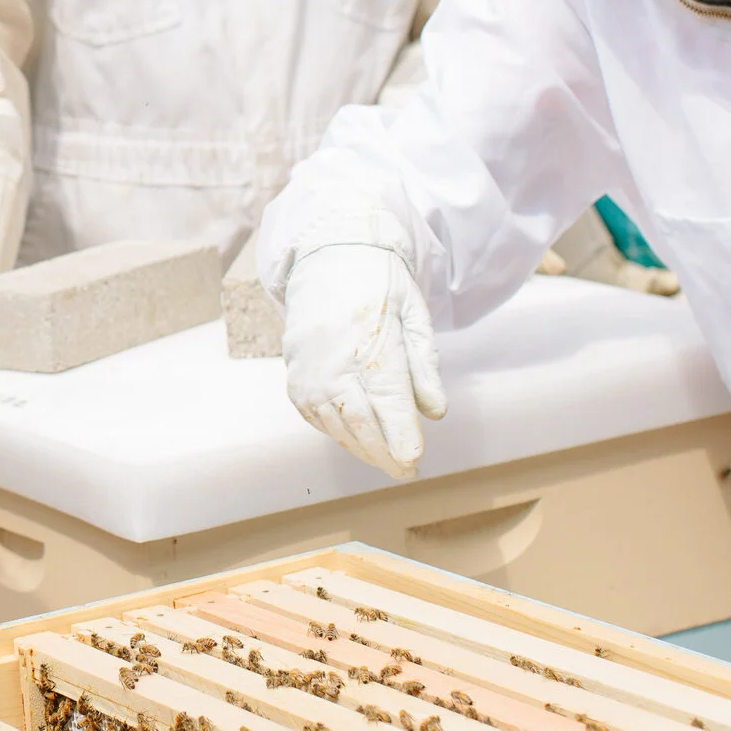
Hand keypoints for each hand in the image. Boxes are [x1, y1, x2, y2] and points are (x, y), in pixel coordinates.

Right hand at [281, 244, 446, 478]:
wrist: (327, 257)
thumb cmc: (379, 283)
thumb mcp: (414, 314)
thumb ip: (425, 365)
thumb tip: (435, 413)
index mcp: (371, 344)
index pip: (389, 405)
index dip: (403, 439)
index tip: (415, 462)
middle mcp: (335, 364)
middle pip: (362, 424)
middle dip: (386, 455)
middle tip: (407, 473)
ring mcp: (310, 373)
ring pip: (338, 427)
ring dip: (364, 449)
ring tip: (386, 461)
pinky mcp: (295, 378)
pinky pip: (317, 418)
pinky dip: (338, 433)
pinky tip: (356, 439)